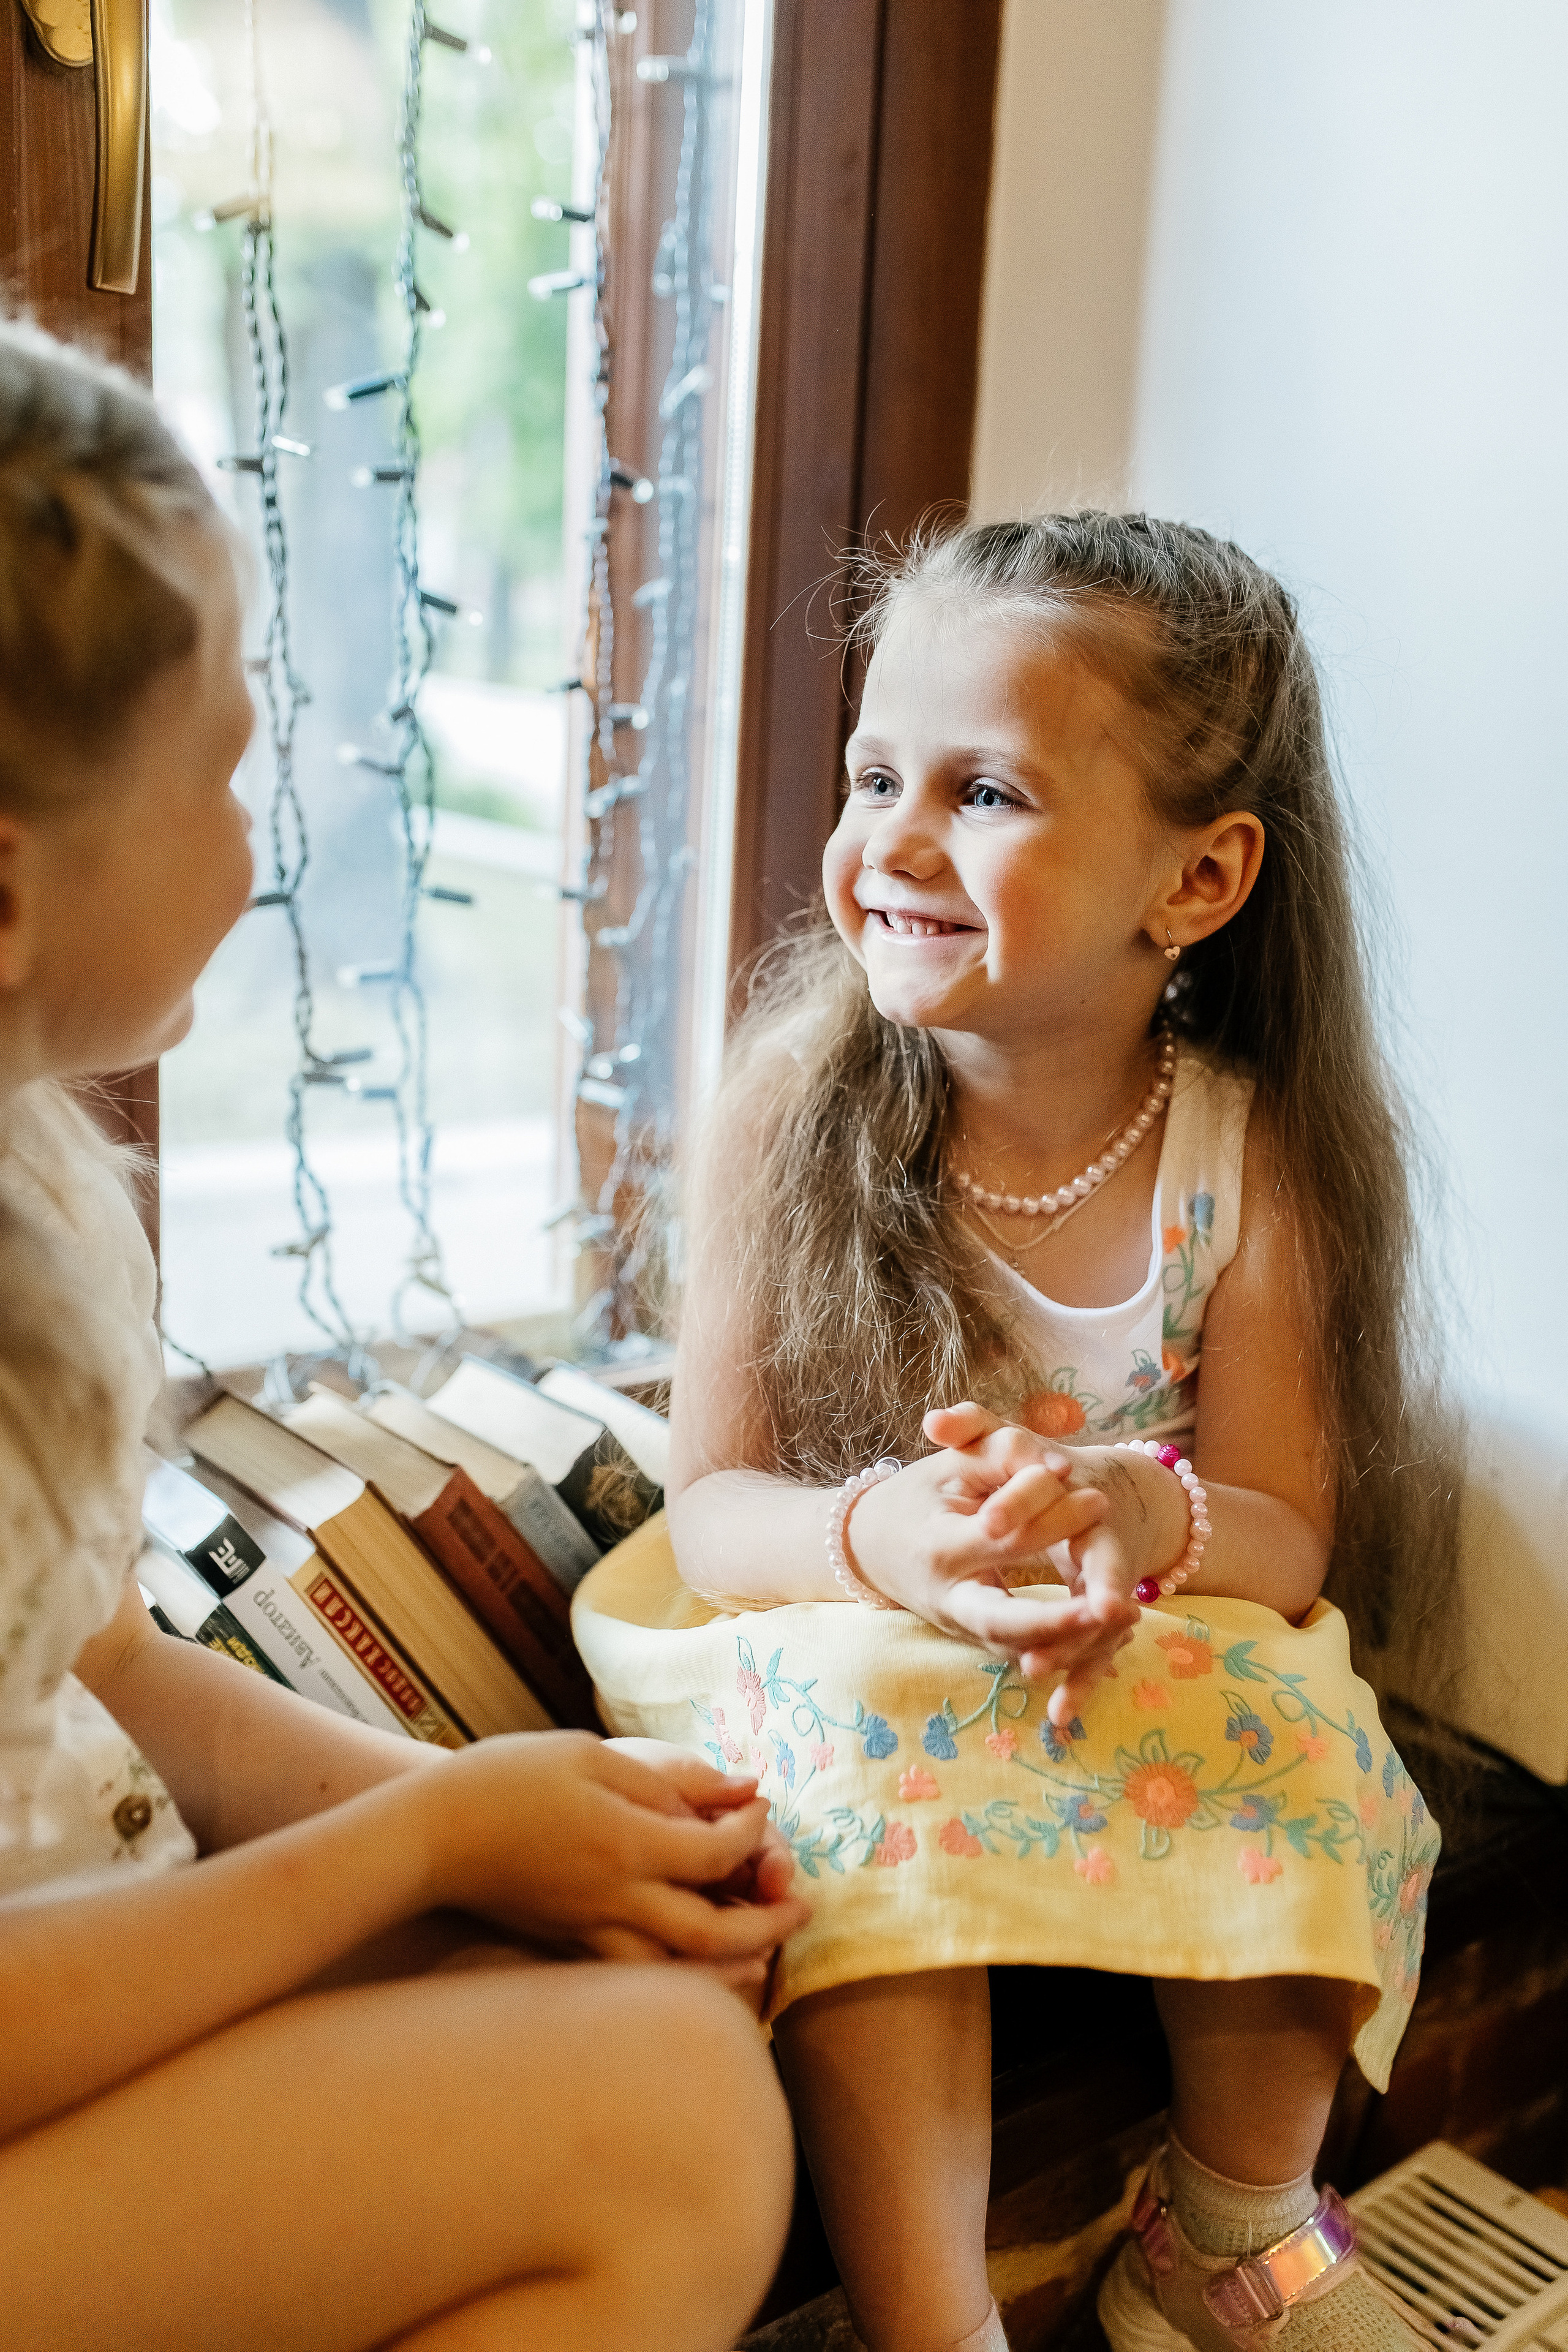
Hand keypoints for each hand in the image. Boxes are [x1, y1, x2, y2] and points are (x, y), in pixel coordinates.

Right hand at [412, 1731, 809, 1976]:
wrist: (431, 1835)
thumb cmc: (509, 1780)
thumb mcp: (592, 1758)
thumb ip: (672, 1780)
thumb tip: (742, 1788)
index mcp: (626, 1842)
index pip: (718, 1853)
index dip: (752, 1833)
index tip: (759, 1810)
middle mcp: (615, 1898)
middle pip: (712, 1934)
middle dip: (767, 1926)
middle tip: (802, 1910)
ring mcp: (590, 1931)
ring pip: (677, 1974)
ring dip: (729, 1967)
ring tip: (762, 1951)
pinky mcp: (569, 1946)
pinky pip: (637, 1978)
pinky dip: (679, 1979)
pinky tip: (696, 1964)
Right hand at [847, 1404, 1141, 1724]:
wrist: (870, 1546)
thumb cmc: (918, 1497)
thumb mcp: (951, 1465)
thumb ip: (1001, 1455)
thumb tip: (1059, 1466)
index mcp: (939, 1547)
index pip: (1003, 1537)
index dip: (1052, 1517)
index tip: (1099, 1496)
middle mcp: (949, 1598)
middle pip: (1003, 1622)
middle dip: (1056, 1620)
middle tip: (1113, 1605)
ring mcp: (962, 1627)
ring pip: (1018, 1650)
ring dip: (1070, 1644)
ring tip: (1125, 1617)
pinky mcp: (977, 1639)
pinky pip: (1023, 1654)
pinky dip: (1065, 1652)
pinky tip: (1111, 1640)